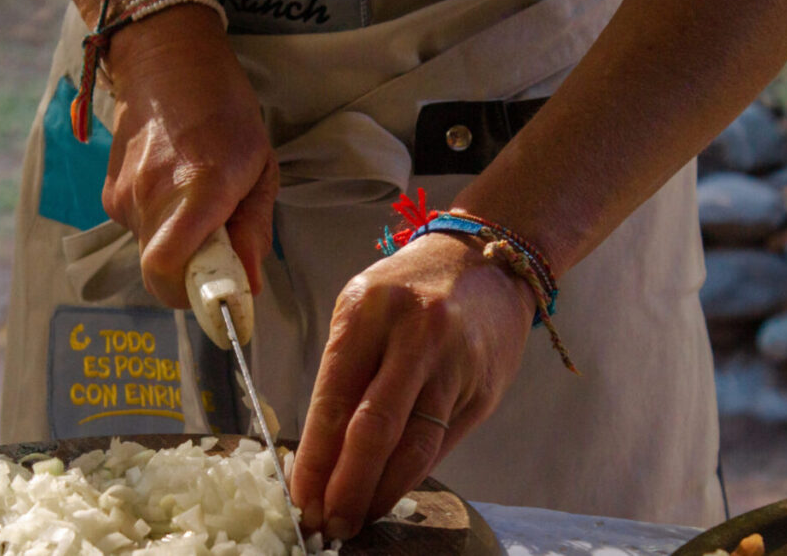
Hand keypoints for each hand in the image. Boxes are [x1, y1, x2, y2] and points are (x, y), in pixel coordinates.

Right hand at [101, 4, 277, 306]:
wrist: (167, 61)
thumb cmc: (224, 109)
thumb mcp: (259, 166)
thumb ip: (253, 229)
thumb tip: (247, 284)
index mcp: (199, 189)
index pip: (168, 272)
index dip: (192, 297)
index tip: (222, 297)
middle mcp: (153, 197)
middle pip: (161, 274)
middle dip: (193, 277)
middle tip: (221, 251)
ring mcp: (124, 195)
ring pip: (151, 253)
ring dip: (180, 246)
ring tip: (202, 203)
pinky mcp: (110, 193)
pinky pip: (139, 231)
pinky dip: (162, 226)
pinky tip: (177, 188)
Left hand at [290, 232, 536, 539]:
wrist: (486, 262)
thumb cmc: (409, 287)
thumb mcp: (362, 307)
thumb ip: (342, 371)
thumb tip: (319, 452)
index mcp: (369, 310)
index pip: (334, 399)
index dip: (315, 458)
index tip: (300, 496)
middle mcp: (415, 335)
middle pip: (375, 431)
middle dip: (346, 488)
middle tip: (326, 524)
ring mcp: (456, 364)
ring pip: (414, 448)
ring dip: (381, 493)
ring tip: (356, 518)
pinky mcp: (484, 389)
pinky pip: (443, 445)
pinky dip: (412, 474)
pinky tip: (390, 491)